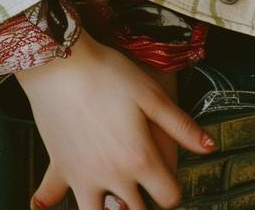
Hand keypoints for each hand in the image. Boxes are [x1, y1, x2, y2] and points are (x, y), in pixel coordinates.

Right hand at [17, 29, 213, 208]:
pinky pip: (49, 193)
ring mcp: (83, 175)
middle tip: (143, 192)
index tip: (169, 182)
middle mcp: (112, 175)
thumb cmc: (106, 72)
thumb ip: (181, 125)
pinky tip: (46, 204)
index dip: (173, 190)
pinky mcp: (59, 166)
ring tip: (112, 200)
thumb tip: (209, 146)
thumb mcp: (151, 94)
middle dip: (143, 207)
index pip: (168, 196)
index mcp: (139, 158)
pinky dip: (48, 199)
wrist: (60, 59)